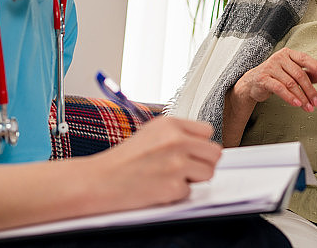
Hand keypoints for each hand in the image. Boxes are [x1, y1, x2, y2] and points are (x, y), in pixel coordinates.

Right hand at [94, 117, 221, 209]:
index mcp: (171, 124)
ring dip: (193, 178)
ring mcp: (177, 164)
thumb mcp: (151, 132)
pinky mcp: (174, 187)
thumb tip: (203, 143)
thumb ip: (179, 133)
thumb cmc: (124, 159)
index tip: (191, 151)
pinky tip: (160, 186)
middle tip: (185, 167)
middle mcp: (177, 141)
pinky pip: (191, 192)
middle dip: (202, 162)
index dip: (200, 144)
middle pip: (215, 153)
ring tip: (170, 176)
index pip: (208, 131)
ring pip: (208, 173)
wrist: (101, 180)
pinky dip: (177, 193)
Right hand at [232, 48, 316, 111]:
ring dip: (301, 97)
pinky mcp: (263, 78)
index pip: (304, 58)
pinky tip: (296, 104)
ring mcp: (270, 67)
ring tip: (308, 107)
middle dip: (309, 90)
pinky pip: (279, 88)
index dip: (315, 65)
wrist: (252, 82)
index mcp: (288, 54)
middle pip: (299, 74)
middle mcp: (279, 58)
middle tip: (316, 102)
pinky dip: (289, 97)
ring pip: (290, 83)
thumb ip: (308, 73)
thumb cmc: (275, 76)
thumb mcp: (292, 72)